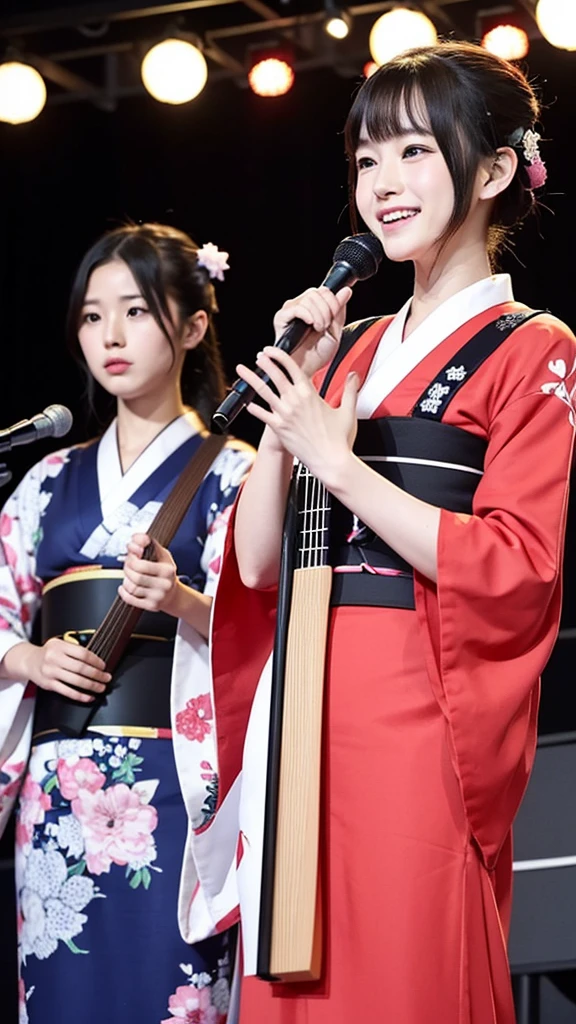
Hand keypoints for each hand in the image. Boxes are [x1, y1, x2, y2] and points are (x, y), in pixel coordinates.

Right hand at [27, 638, 110, 702]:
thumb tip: (95, 658)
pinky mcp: (49, 684)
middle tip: (106, 677)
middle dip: (97, 674)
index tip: (103, 666)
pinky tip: (89, 697)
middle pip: (81, 668)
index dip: (96, 661)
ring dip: (92, 686)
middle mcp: (54, 658)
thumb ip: (74, 648)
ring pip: (76, 681)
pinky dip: (80, 696)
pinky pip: (68, 692)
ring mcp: (51, 672)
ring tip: (101, 687)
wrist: (29, 661)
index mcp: (60, 646)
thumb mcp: (59, 644)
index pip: (83, 653)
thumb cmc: (48, 653)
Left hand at [119, 534, 178, 614]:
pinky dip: (123, 592)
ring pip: (132, 588)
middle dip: (127, 569)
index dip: (131, 560)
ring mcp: (158, 597)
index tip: (131, 557)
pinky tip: (124, 586)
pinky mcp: (151, 606)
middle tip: (127, 566)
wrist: (174, 595)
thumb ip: (148, 543)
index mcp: (168, 570)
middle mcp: (164, 585)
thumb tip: (136, 537)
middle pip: (135, 577)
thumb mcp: (162, 555)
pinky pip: (131, 600)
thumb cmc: (166, 572)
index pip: (141, 566)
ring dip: (125, 580)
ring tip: (128, 576)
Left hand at [237, 346, 358, 484]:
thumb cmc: (339, 440)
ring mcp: (285, 415)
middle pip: (276, 375)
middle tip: (259, 356)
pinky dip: (254, 409)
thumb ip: (350, 390)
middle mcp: (295, 401)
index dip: (280, 356)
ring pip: (264, 392)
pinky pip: (263, 415)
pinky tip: (248, 404)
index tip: (272, 350)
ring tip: (242, 370)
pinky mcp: (279, 429)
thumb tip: (354, 375)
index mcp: (310, 394)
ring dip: (252, 379)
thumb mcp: (348, 411)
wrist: (331, 462)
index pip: (292, 368)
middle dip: (265, 363)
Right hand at [272, 285, 351, 378]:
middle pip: (317, 292)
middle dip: (326, 310)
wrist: (305, 371)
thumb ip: (339, 311)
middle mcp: (300, 307)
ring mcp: (290, 311)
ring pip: (308, 298)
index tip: (333, 317)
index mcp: (313, 308)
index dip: (333, 301)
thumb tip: (345, 291)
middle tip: (324, 327)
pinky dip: (307, 315)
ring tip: (317, 329)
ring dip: (318, 315)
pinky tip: (310, 325)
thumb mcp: (335, 332)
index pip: (324, 290)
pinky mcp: (281, 318)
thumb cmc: (316, 356)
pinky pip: (296, 307)